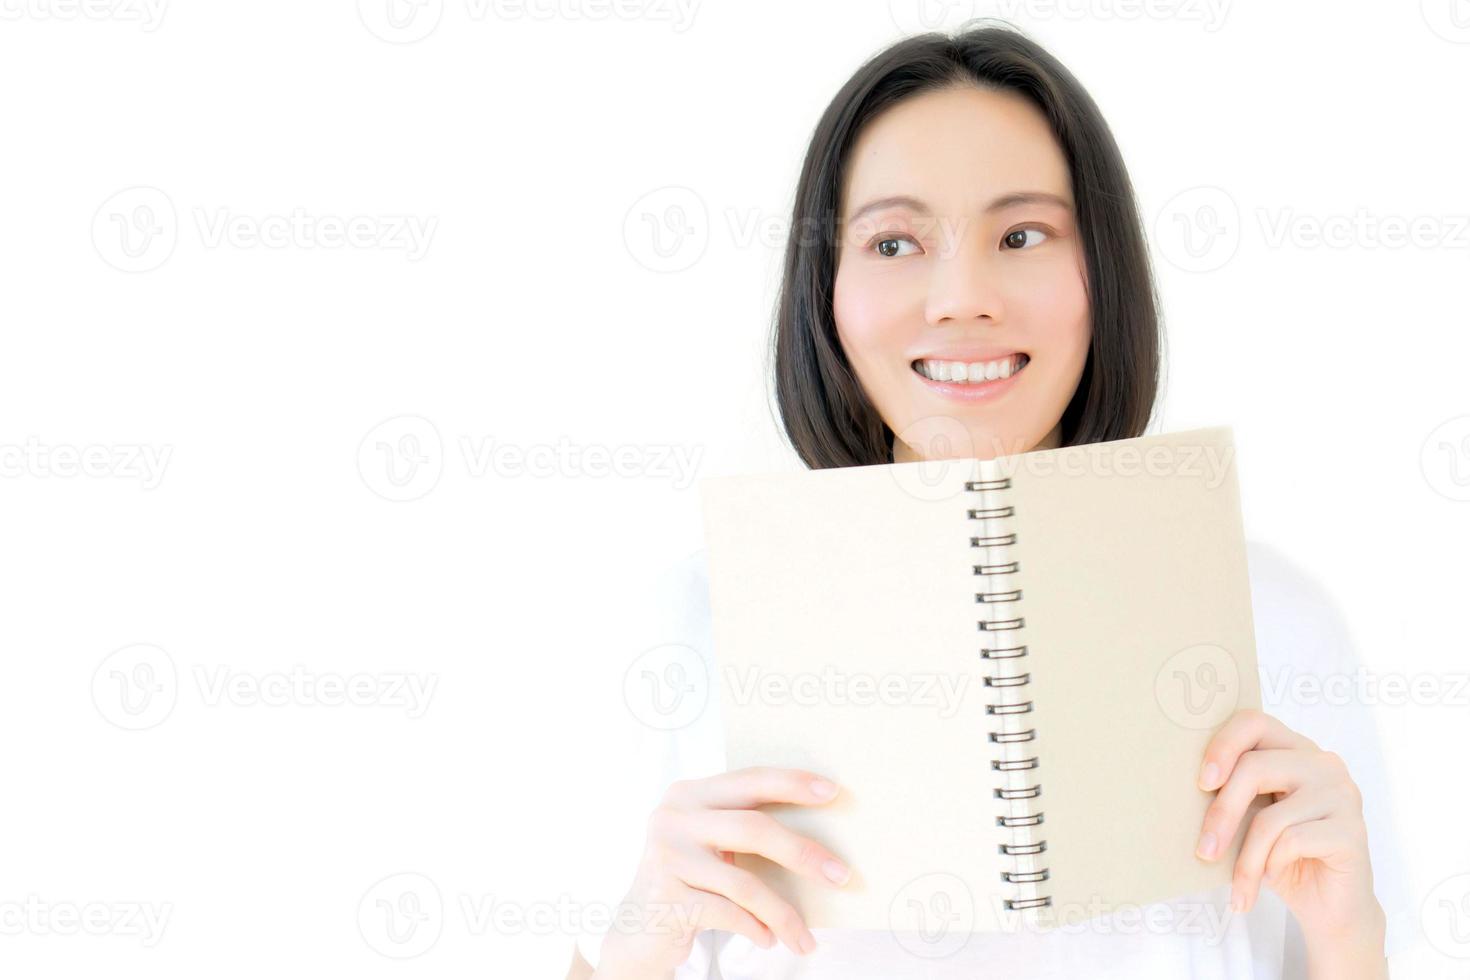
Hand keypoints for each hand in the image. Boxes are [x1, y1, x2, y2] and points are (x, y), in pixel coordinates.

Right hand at [593, 767, 849, 978]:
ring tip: (805, 938)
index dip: (793, 783)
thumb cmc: (690, 880)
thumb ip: (744, 826)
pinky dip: (756, 929)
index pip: (750, 780)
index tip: (833, 792)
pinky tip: (770, 940)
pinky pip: (728, 914)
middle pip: (753, 828)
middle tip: (841, 876)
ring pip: (744, 883)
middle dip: (803, 854)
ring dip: (784, 914)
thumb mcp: (710, 843)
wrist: (637, 929)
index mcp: (690, 793)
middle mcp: (674, 817)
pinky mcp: (665, 897)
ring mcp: (666, 857)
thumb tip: (819, 836)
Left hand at [1195, 709, 1385, 969]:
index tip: (1201, 783)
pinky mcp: (1352, 829)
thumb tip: (1182, 786)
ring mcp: (1342, 794)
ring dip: (1246, 860)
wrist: (1329, 906)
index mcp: (1294, 749)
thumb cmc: (1281, 856)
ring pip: (1271, 817)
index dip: (1223, 746)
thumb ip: (1231, 793)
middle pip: (1255, 768)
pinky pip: (1293, 841)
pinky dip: (1272, 866)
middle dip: (1222, 814)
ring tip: (1239, 887)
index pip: (1254, 722)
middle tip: (1204, 852)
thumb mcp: (1250, 818)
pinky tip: (1272, 880)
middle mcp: (1322, 763)